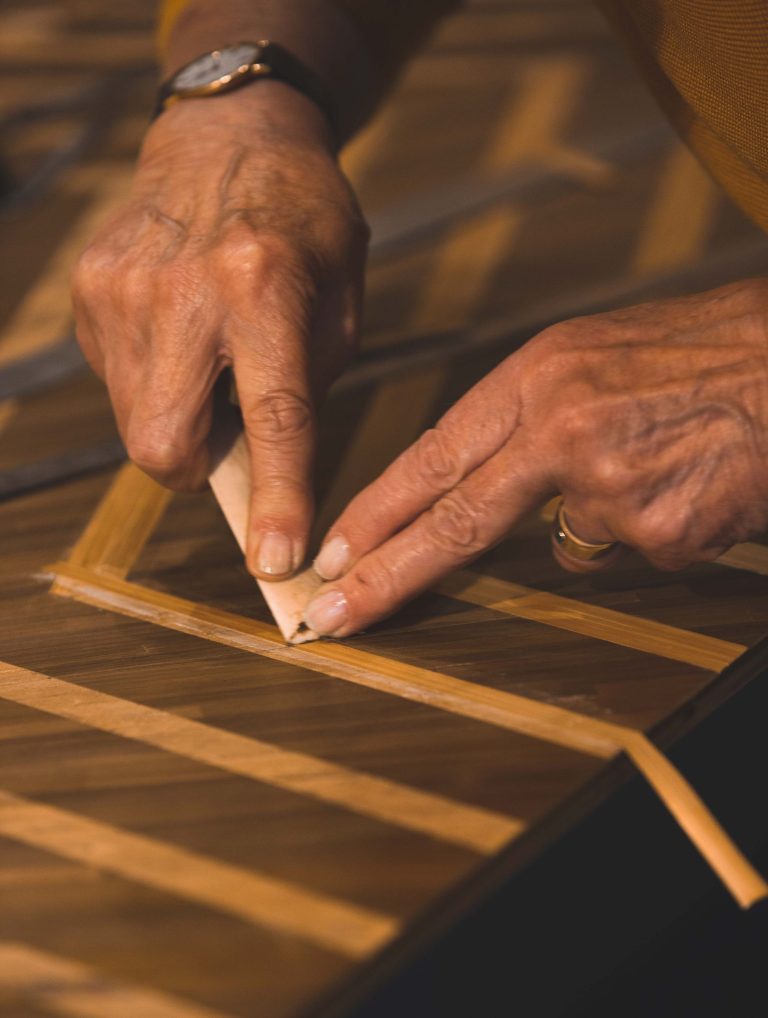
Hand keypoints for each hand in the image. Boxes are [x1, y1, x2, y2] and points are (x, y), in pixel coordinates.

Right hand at [72, 83, 367, 578]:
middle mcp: (182, 292)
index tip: (277, 561)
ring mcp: (122, 290)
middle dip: (200, 469)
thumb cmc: (303, 222)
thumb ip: (310, 386)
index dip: (277, 500)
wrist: (229, 137)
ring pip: (135, 424)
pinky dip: (153, 384)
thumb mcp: (342, 299)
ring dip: (178, 423)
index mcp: (264, 289)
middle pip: (164, 446)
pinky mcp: (89, 290)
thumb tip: (273, 469)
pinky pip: (118, 382)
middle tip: (231, 435)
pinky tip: (181, 335)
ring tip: (210, 364)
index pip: (273, 420)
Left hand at [305, 279, 767, 636]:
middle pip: (455, 519)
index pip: (434, 455)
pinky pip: (642, 550)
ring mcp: (608, 481)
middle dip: (388, 575)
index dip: (379, 509)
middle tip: (331, 615)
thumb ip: (539, 421)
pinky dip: (667, 526)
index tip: (335, 549)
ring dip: (620, 516)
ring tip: (675, 460)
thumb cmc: (711, 350)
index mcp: (539, 376)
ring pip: (579, 538)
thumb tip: (511, 489)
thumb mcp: (601, 357)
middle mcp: (560, 427)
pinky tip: (701, 482)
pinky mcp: (658, 528)